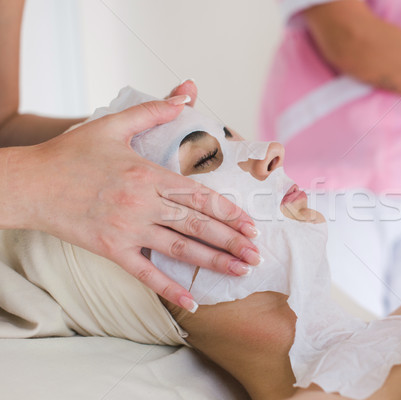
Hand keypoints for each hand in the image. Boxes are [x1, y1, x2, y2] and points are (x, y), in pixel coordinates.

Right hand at [9, 93, 259, 312]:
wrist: (29, 184)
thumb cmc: (71, 154)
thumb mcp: (113, 125)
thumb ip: (153, 110)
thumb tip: (185, 93)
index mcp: (148, 174)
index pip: (200, 196)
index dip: (228, 212)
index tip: (250, 224)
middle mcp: (143, 204)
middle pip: (197, 225)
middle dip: (232, 240)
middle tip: (257, 253)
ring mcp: (127, 230)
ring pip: (180, 249)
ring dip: (214, 261)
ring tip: (241, 270)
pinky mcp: (111, 249)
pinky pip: (145, 273)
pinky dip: (169, 288)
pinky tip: (192, 302)